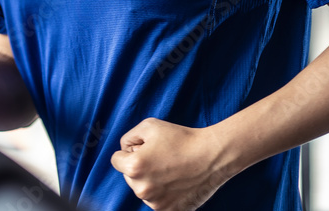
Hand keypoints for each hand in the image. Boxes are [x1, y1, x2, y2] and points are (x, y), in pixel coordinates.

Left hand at [110, 118, 234, 209]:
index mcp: (134, 167)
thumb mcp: (148, 126)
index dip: (129, 152)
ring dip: (150, 181)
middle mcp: (142, 189)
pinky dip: (162, 193)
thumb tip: (124, 150)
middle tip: (161, 158)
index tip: (144, 149)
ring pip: (143, 189)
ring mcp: (156, 203)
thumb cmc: (181, 139)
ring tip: (170, 169)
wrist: (212, 156)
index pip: (116, 160)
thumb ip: (128, 138)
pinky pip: (156, 200)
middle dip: (139, 167)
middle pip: (129, 176)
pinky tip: (175, 181)